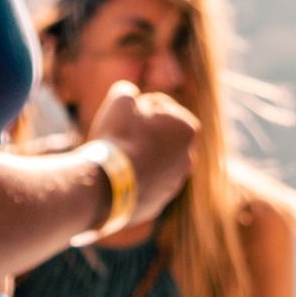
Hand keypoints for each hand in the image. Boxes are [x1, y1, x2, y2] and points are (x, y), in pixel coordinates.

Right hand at [87, 79, 199, 226]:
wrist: (107, 186)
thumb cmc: (119, 137)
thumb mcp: (121, 99)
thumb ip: (129, 91)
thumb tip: (130, 94)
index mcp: (188, 130)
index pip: (164, 108)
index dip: (142, 107)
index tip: (127, 114)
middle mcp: (188, 159)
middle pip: (162, 137)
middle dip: (145, 133)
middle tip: (121, 133)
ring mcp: (173, 185)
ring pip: (155, 163)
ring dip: (140, 157)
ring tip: (116, 156)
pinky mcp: (157, 205)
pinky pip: (145, 186)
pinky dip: (134, 180)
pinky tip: (116, 177)